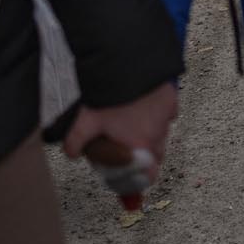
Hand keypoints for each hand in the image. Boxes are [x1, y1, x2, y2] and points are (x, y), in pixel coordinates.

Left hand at [64, 82, 178, 188]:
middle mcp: (158, 134)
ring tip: (134, 124)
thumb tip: (72, 154)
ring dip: (151, 133)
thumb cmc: (110, 97)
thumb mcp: (86, 121)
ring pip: (163, 133)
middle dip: (145, 155)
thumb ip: (76, 142)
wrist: (128, 64)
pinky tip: (145, 105)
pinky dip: (159, 113)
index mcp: (140, 146)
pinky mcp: (171, 99)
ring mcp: (167, 117)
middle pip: (156, 155)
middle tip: (129, 148)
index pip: (150, 175)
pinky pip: (168, 113)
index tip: (133, 175)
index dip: (141, 178)